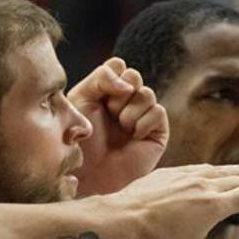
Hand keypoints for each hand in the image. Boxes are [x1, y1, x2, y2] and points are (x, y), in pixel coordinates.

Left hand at [68, 58, 168, 196]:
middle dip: (120, 93)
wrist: (87, 173)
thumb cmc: (80, 139)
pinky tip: (134, 136)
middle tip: (110, 113)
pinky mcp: (156, 134)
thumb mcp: (82, 99)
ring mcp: (142, 117)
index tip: (99, 96)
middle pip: (134, 76)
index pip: (118, 66)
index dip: (111, 77)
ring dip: (130, 110)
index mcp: (106, 92)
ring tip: (121, 127)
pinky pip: (158, 112)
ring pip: (146, 93)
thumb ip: (102, 78)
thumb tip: (130, 84)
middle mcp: (125, 103)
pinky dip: (144, 122)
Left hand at [106, 164, 238, 238]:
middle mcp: (205, 185)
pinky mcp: (171, 172)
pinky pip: (199, 166)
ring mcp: (187, 175)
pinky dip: (214, 169)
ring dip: (237, 172)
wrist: (123, 217)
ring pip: (219, 170)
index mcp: (214, 205)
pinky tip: (213, 171)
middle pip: (237, 179)